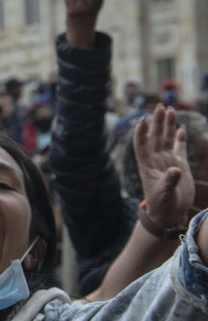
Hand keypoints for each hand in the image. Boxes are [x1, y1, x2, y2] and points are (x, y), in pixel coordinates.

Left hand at [134, 105, 192, 227]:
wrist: (169, 214)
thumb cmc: (162, 206)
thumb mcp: (164, 194)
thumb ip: (169, 181)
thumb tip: (176, 169)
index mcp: (147, 165)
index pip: (141, 145)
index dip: (141, 132)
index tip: (142, 119)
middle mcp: (156, 160)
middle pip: (155, 137)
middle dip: (157, 122)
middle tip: (160, 107)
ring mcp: (168, 161)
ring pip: (166, 139)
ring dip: (167, 125)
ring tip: (169, 110)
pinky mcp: (180, 165)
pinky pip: (179, 148)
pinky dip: (179, 138)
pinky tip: (180, 128)